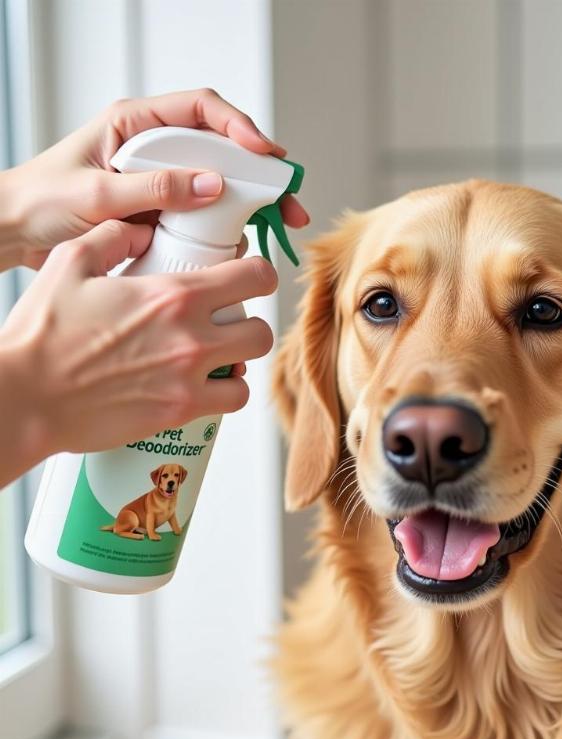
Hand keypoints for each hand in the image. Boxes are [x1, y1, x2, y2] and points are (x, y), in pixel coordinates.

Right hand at [0, 220, 277, 485]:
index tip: (250, 279)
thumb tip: (141, 233)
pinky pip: (234, 400)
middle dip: (251, 322)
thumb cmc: (42, 336)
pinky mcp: (182, 411)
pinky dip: (228, 392)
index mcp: (173, 294)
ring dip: (241, 360)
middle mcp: (191, 336)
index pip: (254, 277)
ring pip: (252, 367)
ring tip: (219, 356)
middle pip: (262, 329)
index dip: (260, 275)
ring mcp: (190, 377)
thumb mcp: (70, 264)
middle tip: (231, 323)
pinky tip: (209, 385)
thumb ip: (113, 238)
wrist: (27, 397)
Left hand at [1, 88, 308, 267]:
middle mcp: (155, 148)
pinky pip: (208, 214)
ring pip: (221, 182)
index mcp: (136, 124)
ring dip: (254, 202)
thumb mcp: (95, 193)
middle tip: (288, 199)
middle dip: (262, 171)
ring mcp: (163, 181)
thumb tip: (212, 184)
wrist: (16, 234)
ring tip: (279, 223)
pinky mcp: (165, 211)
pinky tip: (241, 242)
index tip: (263, 153)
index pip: (201, 109)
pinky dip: (230, 226)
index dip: (239, 127)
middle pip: (223, 148)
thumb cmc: (41, 202)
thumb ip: (153, 187)